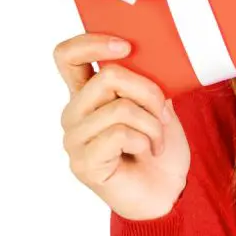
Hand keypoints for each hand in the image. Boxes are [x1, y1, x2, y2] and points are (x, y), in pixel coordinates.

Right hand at [55, 33, 190, 220]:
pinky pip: (120, 134)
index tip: (126, 46)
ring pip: (120, 107)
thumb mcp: (158, 105)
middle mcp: (74, 114)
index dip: (92, 43)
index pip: (67, 56)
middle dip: (149, 91)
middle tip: (163, 112)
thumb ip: (145, 80)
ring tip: (157, 139)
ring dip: (152, 123)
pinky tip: (148, 152)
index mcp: (88, 94)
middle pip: (108, 76)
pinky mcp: (84, 164)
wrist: (168, 192)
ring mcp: (75, 140)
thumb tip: (150, 53)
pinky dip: (146, 140)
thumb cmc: (160, 147)